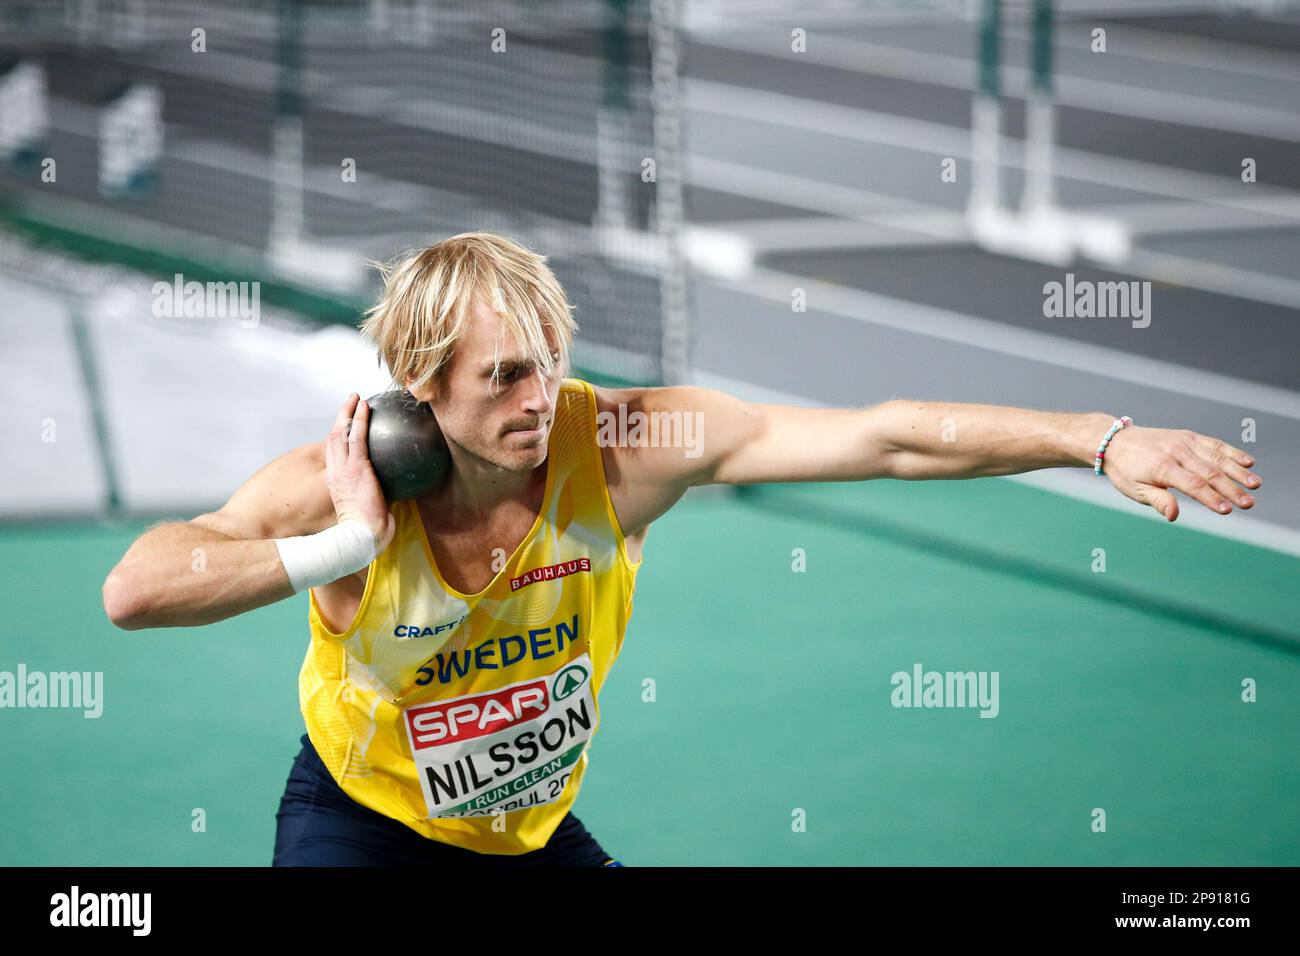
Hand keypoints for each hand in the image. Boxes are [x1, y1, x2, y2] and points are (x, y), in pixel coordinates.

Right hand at [324, 394, 396, 552]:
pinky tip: (366, 407)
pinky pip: (357, 437)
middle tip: (350, 403)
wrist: (361, 536)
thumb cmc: (366, 529)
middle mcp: (335, 472)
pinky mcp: (357, 467)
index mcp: (335, 482)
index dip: (338, 437)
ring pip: (341, 433)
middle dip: (340, 418)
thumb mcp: (366, 507)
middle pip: (333, 438)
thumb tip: (390, 490)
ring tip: (357, 398)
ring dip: (348, 412)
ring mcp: (344, 468)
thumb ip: (373, 494)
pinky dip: (359, 419)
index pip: (334, 454)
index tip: (344, 426)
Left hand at [1100, 423, 1260, 521]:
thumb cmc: (1126, 471)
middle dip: (1231, 489)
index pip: (1192, 485)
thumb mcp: (1135, 490)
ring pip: (1216, 457)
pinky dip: (1232, 452)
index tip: (1227, 510)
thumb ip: (1158, 500)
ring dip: (1238, 472)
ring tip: (1256, 485)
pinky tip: (1248, 463)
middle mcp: (1176, 451)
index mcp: (1162, 467)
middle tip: (1249, 504)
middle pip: (1209, 472)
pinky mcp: (1189, 436)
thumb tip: (1174, 516)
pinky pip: (1214, 445)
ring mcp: (1184, 442)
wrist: (1116, 441)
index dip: (1210, 498)